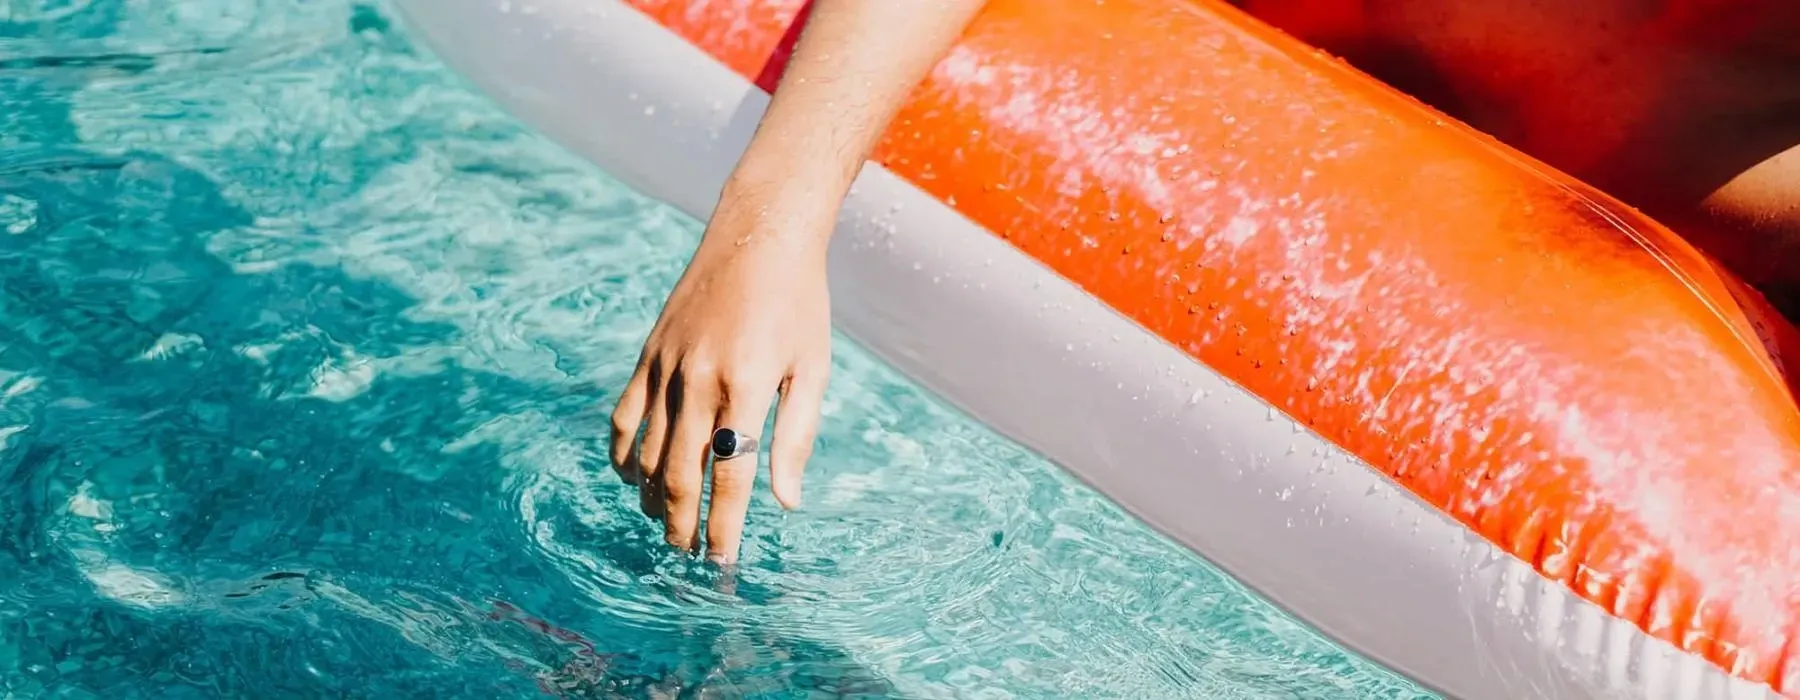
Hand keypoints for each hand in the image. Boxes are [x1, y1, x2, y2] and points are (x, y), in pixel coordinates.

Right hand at [608, 208, 831, 563]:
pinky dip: (622, 453)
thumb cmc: (799, 304)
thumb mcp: (813, 369)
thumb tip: (786, 502)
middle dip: (682, 523)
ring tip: (665, 525)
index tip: (721, 564)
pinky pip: (625, 414)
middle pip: (680, 472)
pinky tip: (632, 478)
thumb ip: (798, 436)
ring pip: (647, 450)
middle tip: (687, 555)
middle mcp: (700, 377)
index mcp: (749, 384)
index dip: (724, 526)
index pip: (730, 474)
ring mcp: (668, 364)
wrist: (759, 235)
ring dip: (652, 497)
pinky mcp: (649, 353)